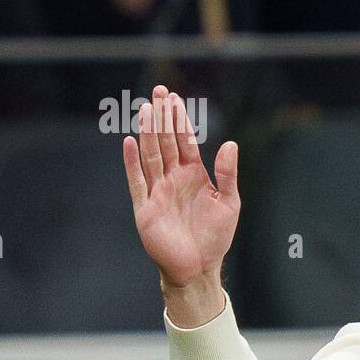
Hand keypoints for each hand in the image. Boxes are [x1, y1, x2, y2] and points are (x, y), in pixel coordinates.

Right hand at [123, 86, 239, 292]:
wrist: (198, 267)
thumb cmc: (215, 237)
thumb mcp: (229, 202)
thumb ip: (228, 173)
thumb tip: (230, 143)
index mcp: (194, 176)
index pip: (184, 142)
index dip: (180, 121)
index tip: (175, 98)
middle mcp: (173, 179)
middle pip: (166, 142)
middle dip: (162, 118)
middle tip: (159, 92)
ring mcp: (158, 191)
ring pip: (151, 156)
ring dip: (148, 133)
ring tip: (146, 109)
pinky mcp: (145, 208)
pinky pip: (137, 181)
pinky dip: (132, 163)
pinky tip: (129, 142)